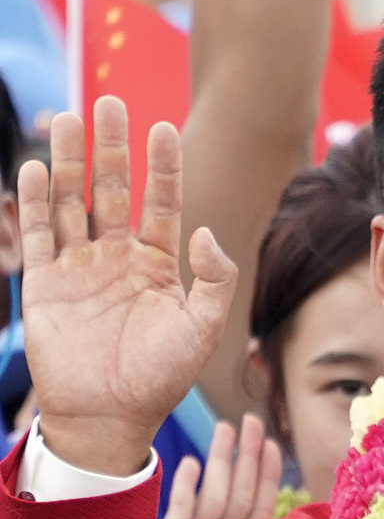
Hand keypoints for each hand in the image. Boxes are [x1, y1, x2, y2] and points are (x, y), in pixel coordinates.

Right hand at [21, 101, 236, 477]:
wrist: (112, 415)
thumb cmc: (162, 376)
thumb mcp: (203, 328)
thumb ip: (213, 278)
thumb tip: (206, 231)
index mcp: (157, 266)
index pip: (161, 204)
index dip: (163, 168)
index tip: (164, 128)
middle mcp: (117, 258)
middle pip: (113, 191)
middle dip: (113, 148)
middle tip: (112, 104)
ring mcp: (79, 267)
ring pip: (73, 202)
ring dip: (72, 161)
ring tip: (71, 118)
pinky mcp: (44, 282)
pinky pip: (38, 233)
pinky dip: (35, 200)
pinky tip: (38, 167)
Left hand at [165, 415, 286, 518]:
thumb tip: (247, 486)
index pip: (262, 506)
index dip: (268, 475)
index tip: (270, 444)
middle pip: (242, 496)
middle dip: (249, 456)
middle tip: (252, 420)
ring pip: (215, 497)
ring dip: (221, 458)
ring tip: (224, 425)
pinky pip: (181, 510)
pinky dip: (186, 486)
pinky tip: (191, 461)